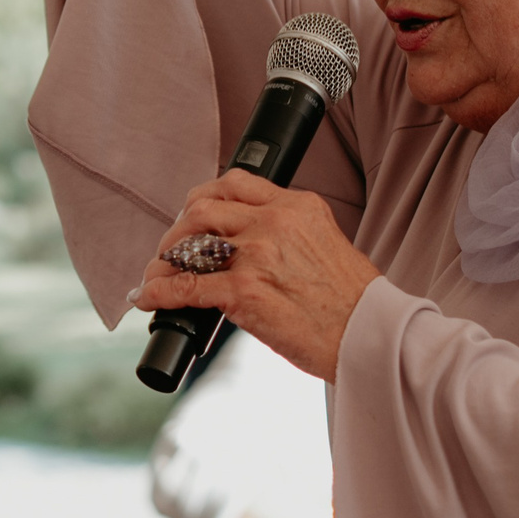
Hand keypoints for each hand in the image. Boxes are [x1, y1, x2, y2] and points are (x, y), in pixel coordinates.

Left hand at [131, 171, 381, 381]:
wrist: (370, 335)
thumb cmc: (353, 301)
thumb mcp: (327, 244)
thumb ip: (290, 235)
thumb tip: (252, 246)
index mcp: (297, 206)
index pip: (235, 182)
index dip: (203, 198)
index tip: (193, 214)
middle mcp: (275, 222)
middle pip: (203, 207)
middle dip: (178, 229)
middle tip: (172, 250)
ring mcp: (257, 255)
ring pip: (188, 242)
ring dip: (163, 259)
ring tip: (156, 274)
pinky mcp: (243, 291)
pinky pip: (185, 286)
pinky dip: (158, 292)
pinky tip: (148, 298)